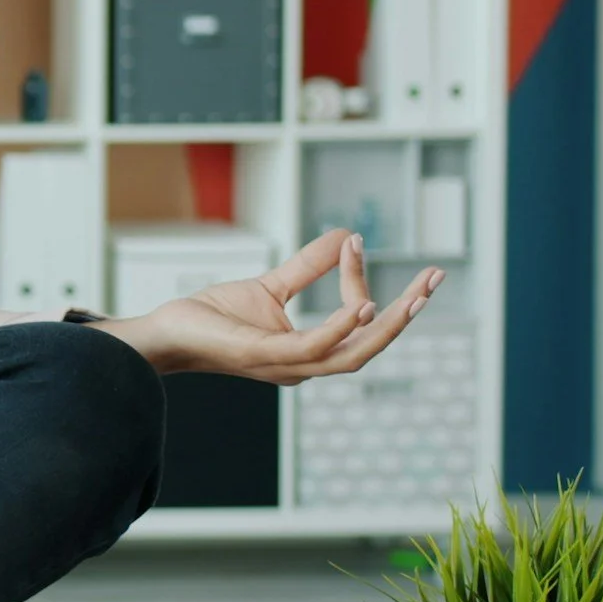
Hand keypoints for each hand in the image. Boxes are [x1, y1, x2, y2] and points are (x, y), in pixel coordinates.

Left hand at [92, 229, 441, 383]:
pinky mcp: (264, 357)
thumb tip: (347, 236)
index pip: (354, 321)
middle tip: (436, 279)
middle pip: (370, 347)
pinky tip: (361, 306)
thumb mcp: (271, 285)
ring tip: (415, 295)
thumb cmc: (213, 318)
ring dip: (387, 326)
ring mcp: (285, 365)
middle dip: (407, 315)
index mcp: (308, 350)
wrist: (166, 332)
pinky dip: (340, 328)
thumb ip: (307, 267)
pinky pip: (314, 348)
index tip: (355, 243)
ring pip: (352, 354)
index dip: (361, 282)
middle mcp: (304, 364)